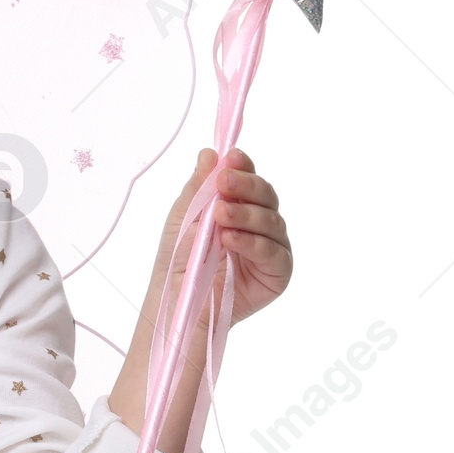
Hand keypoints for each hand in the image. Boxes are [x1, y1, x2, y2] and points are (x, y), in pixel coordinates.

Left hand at [153, 145, 291, 330]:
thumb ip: (199, 188)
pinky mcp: (277, 274)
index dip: (244, 167)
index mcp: (240, 206)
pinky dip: (253, 243)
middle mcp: (260, 224)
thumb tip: (209, 154)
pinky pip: (274, 253)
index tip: (231, 158)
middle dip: (246, 186)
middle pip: (266, 196)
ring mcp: (271, 248)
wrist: (177, 298)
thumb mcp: (184, 218)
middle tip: (224, 183)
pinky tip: (231, 239)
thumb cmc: (180, 259)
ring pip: (272, 222)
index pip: (250, 179)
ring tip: (220, 215)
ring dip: (246, 215)